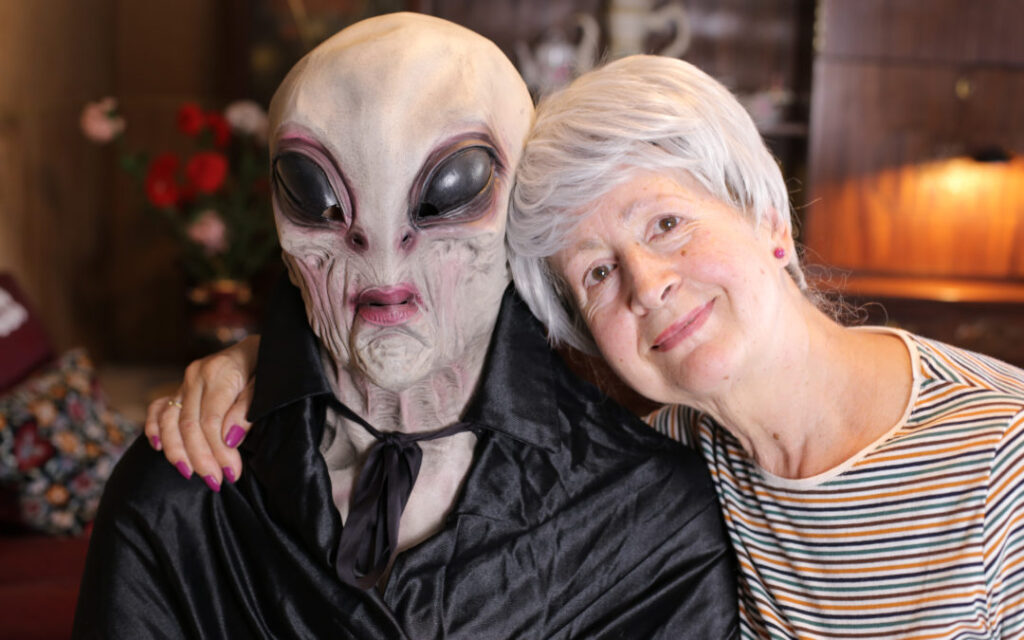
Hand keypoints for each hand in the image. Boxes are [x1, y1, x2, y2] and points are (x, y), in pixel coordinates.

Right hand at [144, 335, 259, 490]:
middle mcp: (197, 375)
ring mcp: (186, 380)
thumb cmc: (270, 367)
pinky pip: (159, 408)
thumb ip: (247, 410)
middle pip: (188, 424)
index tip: (231, 474)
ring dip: (177, 451)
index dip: (218, 451)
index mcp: (220, 372)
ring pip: (169, 420)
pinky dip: (155, 428)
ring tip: (189, 474)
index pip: (211, 421)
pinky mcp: (181, 387)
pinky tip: (159, 448)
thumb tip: (229, 439)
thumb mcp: (268, 385)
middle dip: (200, 457)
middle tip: (215, 482)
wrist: (267, 345)